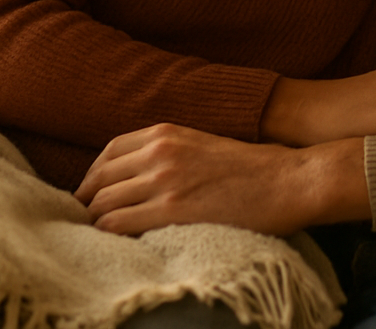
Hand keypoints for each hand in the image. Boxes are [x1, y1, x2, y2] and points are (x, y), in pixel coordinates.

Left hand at [73, 124, 368, 236]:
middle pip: (99, 178)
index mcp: (166, 132)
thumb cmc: (254, 168)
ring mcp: (164, 180)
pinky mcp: (173, 209)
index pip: (108, 152)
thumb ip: (171, 152)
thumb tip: (141, 176)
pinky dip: (108, 234)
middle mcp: (159, 151)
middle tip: (88, 221)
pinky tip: (114, 244)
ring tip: (98, 236)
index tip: (93, 195)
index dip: (93, 177)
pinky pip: (119, 224)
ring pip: (103, 203)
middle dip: (86, 201)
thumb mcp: (204, 144)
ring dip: (94, 221)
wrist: (289, 180)